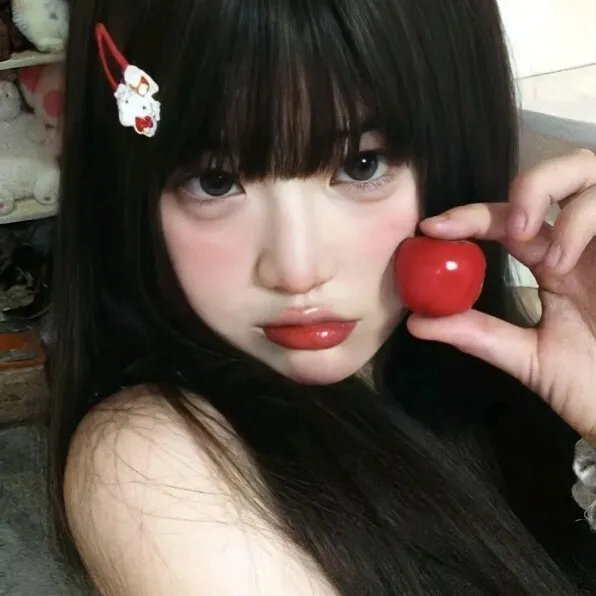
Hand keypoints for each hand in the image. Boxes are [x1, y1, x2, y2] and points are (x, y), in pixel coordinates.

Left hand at [408, 149, 595, 442]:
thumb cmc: (592, 385)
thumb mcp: (529, 358)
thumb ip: (478, 334)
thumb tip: (416, 322)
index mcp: (555, 263)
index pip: (509, 220)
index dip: (471, 216)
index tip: (432, 228)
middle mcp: (583, 243)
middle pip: (561, 174)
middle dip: (530, 185)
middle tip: (512, 228)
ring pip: (592, 173)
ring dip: (562, 204)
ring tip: (552, 257)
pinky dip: (587, 218)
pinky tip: (569, 260)